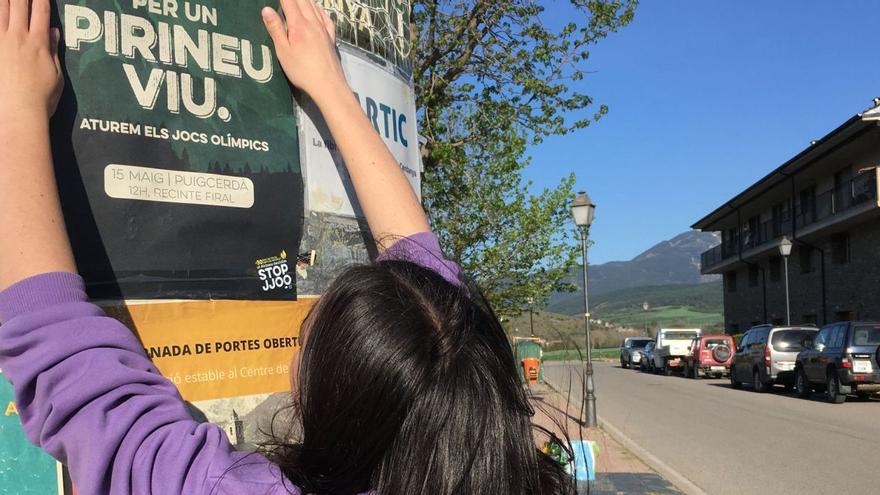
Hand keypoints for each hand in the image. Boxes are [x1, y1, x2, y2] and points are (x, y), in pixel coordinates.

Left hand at [0, 0, 62, 118]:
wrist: (18, 112)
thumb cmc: (41, 99)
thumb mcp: (56, 76)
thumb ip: (53, 51)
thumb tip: (54, 32)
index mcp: (39, 43)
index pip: (41, 12)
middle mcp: (18, 37)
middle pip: (18, 5)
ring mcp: (1, 42)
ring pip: (0, 11)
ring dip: (5, 1)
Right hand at [262, 0, 347, 103]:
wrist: (328, 85)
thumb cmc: (302, 71)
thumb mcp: (283, 51)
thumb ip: (276, 29)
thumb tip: (266, 9)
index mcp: (299, 25)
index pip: (288, 1)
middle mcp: (313, 23)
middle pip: (303, 0)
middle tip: (285, 0)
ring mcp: (324, 30)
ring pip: (315, 6)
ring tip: (297, 0)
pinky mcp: (331, 38)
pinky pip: (326, 17)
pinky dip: (319, 9)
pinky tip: (317, 10)